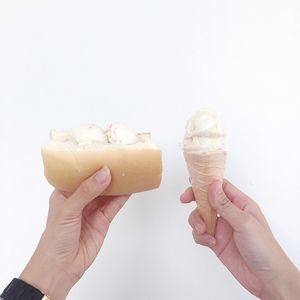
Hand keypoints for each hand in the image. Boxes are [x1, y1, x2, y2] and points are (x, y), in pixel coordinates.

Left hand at [20, 167, 129, 299]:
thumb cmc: (55, 237)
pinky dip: (122, 196)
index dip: (90, 163)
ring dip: (116, 183)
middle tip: (119, 160)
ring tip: (128, 170)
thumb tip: (105, 173)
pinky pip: (114, 205)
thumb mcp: (68, 209)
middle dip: (106, 172)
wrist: (61, 267)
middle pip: (96, 182)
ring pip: (107, 193)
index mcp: (65, 193)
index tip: (103, 152)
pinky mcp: (103, 220)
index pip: (78, 174)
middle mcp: (80, 199)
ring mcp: (92, 210)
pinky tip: (130, 187)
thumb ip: (87, 191)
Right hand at [181, 180, 299, 299]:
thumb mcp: (244, 222)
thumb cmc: (263, 248)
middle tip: (184, 200)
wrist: (265, 278)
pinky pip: (200, 233)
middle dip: (194, 199)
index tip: (191, 182)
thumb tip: (213, 184)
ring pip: (200, 216)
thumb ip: (225, 204)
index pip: (220, 186)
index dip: (206, 182)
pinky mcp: (215, 240)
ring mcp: (221, 227)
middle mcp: (229, 213)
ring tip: (203, 231)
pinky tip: (211, 243)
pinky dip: (201, 236)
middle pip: (206, 199)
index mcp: (240, 204)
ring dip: (197, 222)